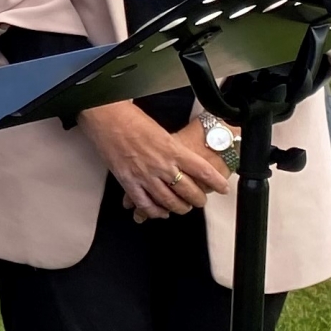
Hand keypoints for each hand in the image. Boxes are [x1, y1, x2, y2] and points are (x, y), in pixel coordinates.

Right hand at [79, 102, 231, 219]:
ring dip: (179, 208)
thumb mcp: (161, 131)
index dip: (216, 182)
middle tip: (201, 201)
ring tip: (183, 208)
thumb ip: (173, 148)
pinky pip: (146, 203)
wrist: (106, 118)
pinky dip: (155, 211)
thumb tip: (183, 159)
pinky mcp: (129, 182)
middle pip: (188, 191)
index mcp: (173, 149)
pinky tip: (161, 212)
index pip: (202, 170)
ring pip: (169, 201)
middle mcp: (162, 165)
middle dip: (198, 199)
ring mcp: (145, 176)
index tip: (223, 188)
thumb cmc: (131, 119)